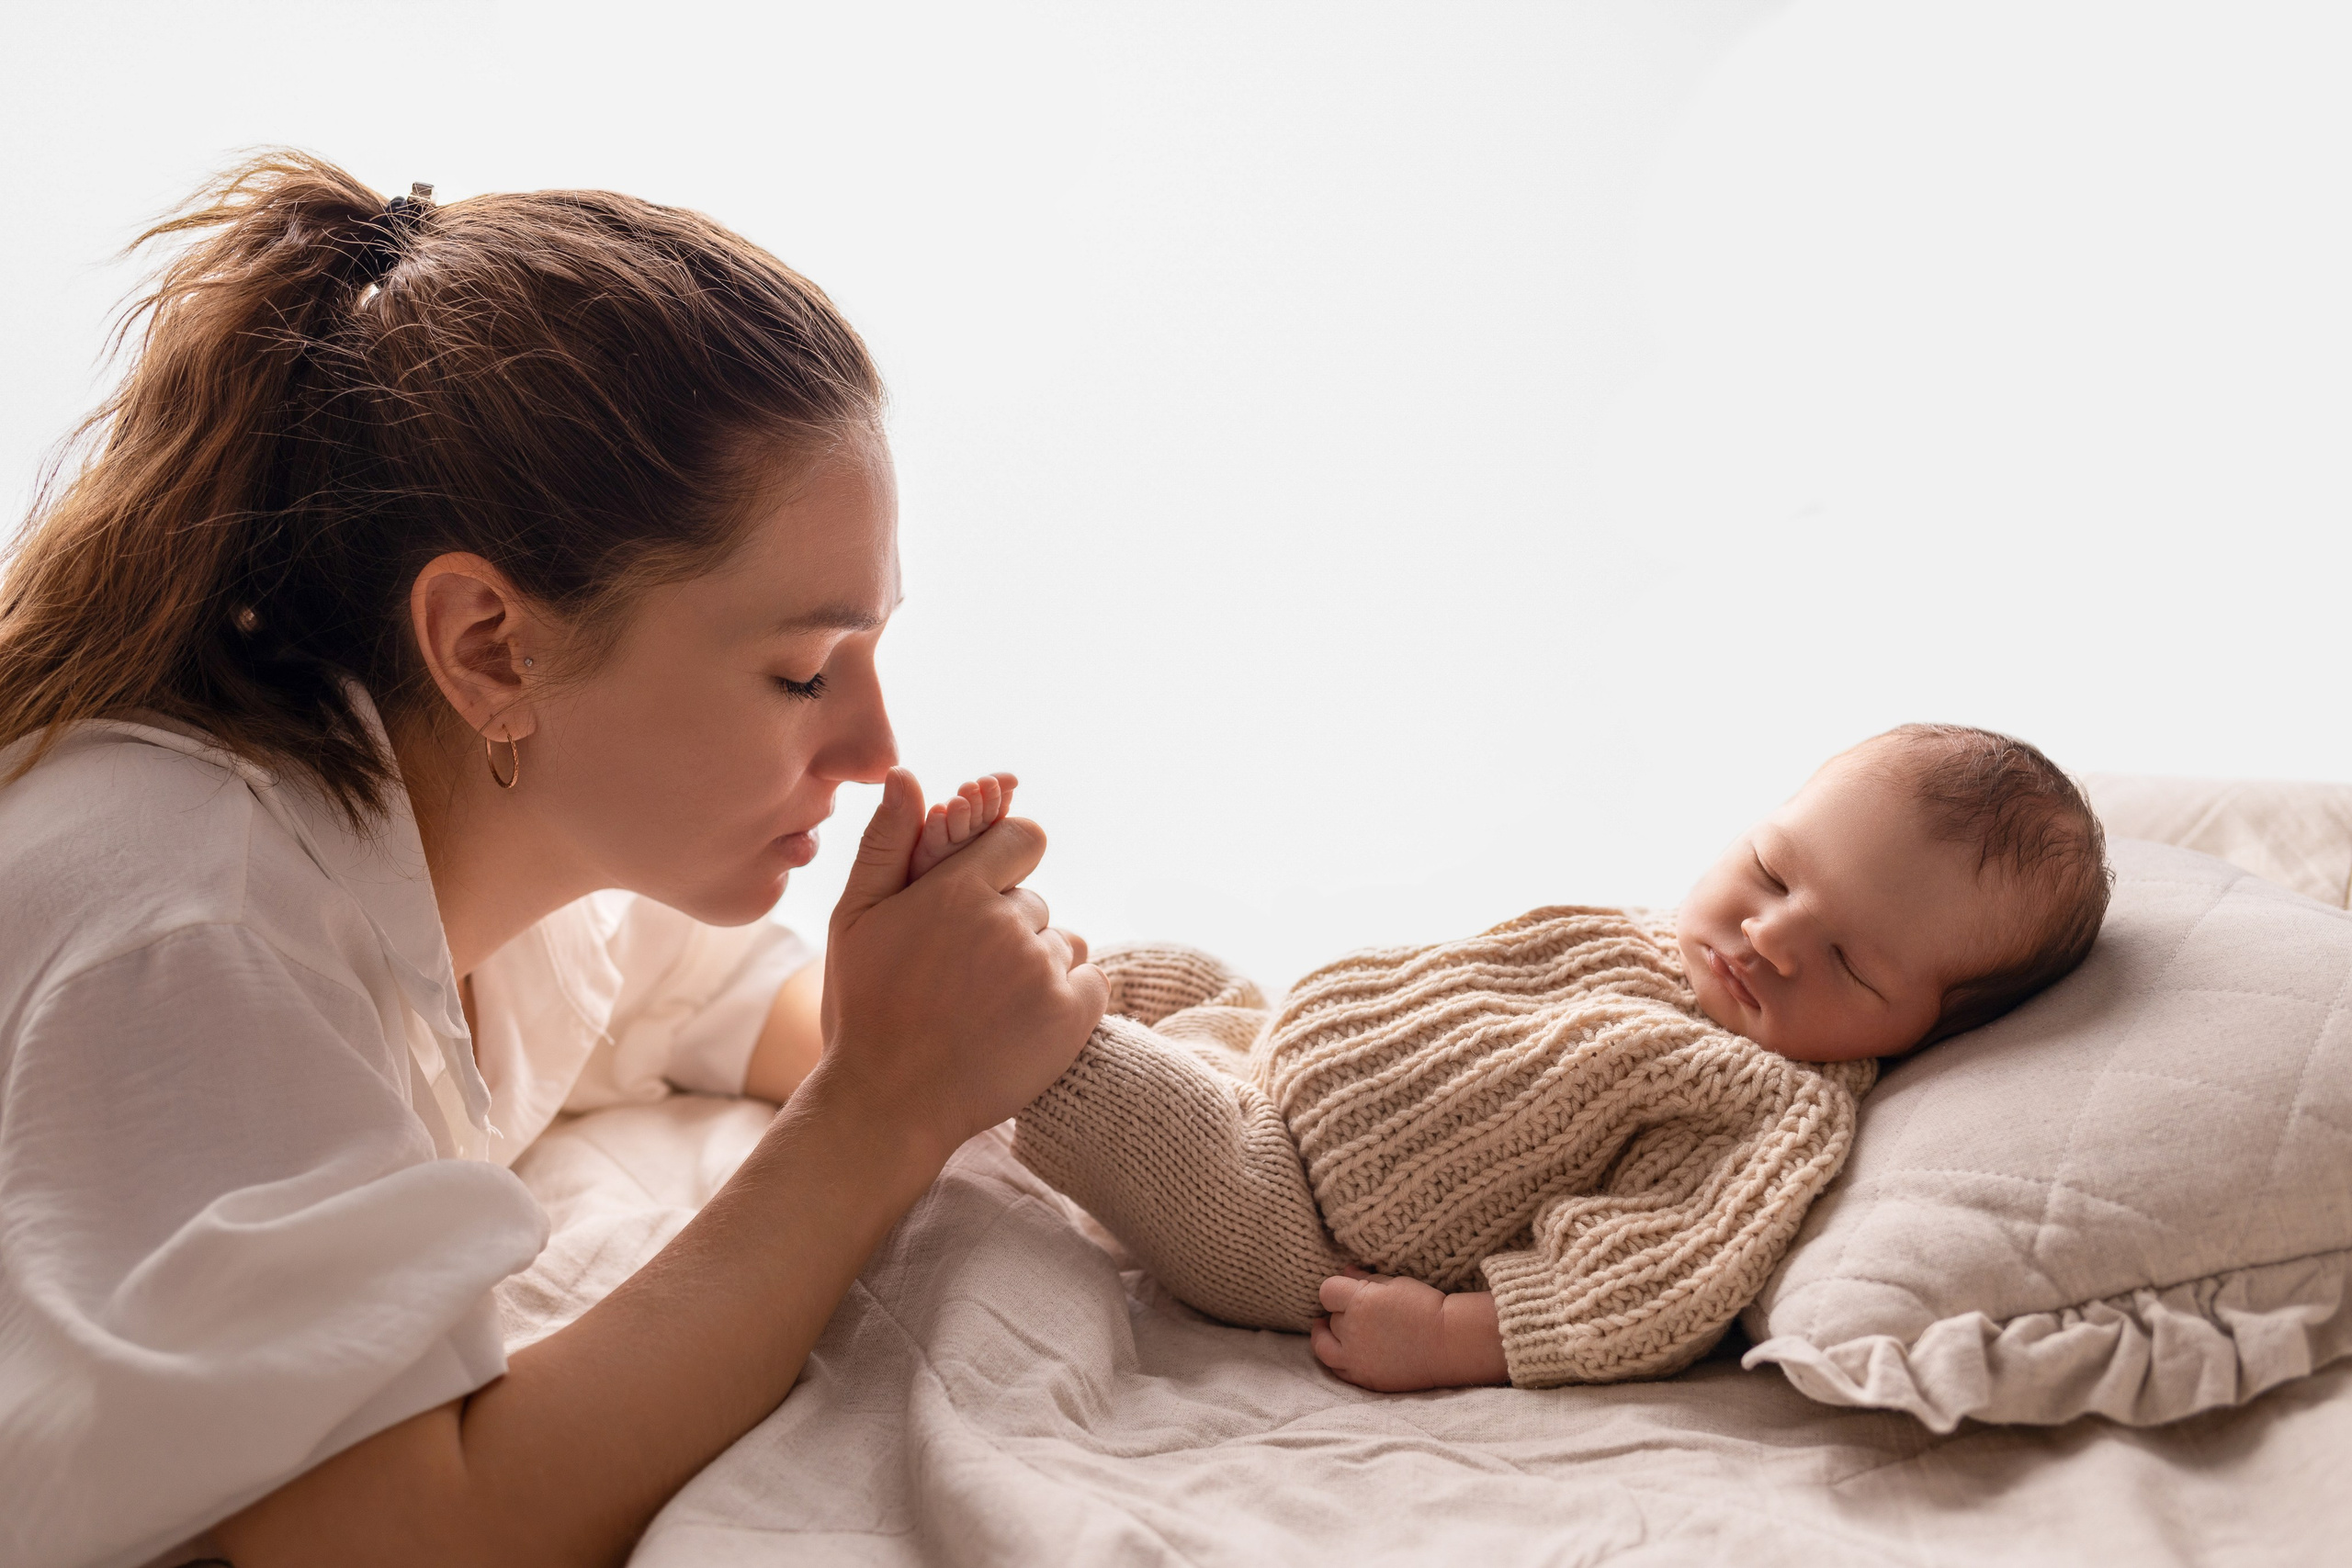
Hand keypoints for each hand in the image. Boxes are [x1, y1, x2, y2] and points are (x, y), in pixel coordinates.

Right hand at [813, 768, 1106, 1163]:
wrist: (888, 1106)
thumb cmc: (865, 1009)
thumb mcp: (857, 919)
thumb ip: (888, 843)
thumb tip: (909, 774)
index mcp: (956, 891)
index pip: (1024, 839)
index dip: (1006, 863)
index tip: (983, 899)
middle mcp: (1007, 923)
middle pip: (1035, 900)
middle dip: (1007, 927)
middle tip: (963, 978)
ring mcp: (1043, 971)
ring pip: (1061, 942)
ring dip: (1035, 966)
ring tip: (986, 1008)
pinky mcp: (1073, 1016)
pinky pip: (1090, 981)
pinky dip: (1065, 1000)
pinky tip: (1020, 1025)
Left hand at [1310, 1271, 1509, 1391]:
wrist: (1448, 1344)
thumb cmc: (1425, 1307)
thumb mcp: (1395, 1284)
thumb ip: (1365, 1278)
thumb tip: (1345, 1271)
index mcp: (1359, 1302)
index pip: (1326, 1292)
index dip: (1335, 1291)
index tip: (1343, 1292)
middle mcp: (1352, 1331)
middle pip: (1330, 1319)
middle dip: (1339, 1313)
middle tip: (1352, 1312)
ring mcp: (1357, 1359)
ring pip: (1324, 1348)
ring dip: (1325, 1338)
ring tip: (1329, 1332)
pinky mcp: (1366, 1379)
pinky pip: (1338, 1370)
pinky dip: (1338, 1360)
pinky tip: (1346, 1352)